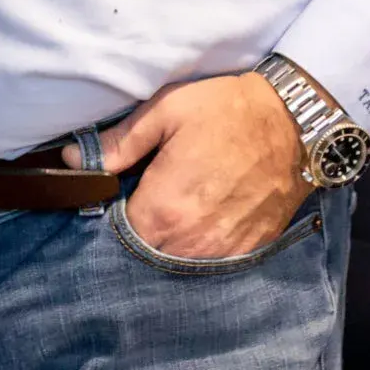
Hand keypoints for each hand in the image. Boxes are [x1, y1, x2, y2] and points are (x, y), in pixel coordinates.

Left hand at [67, 70, 309, 258]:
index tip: (113, 195)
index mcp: (165, 208)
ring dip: (169, 240)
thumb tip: (74, 159)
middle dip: (138, 229)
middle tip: (142, 196)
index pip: (118, 233)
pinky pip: (212, 258)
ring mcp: (224, 249)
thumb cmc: (226, 111)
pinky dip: (200, 244)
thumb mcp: (165, 112)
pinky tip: (201, 216)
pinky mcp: (249, 248)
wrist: (295, 122)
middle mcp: (193, 240)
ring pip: (179, 258)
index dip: (110, 215)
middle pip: (147, 250)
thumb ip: (118, 142)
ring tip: (172, 205)